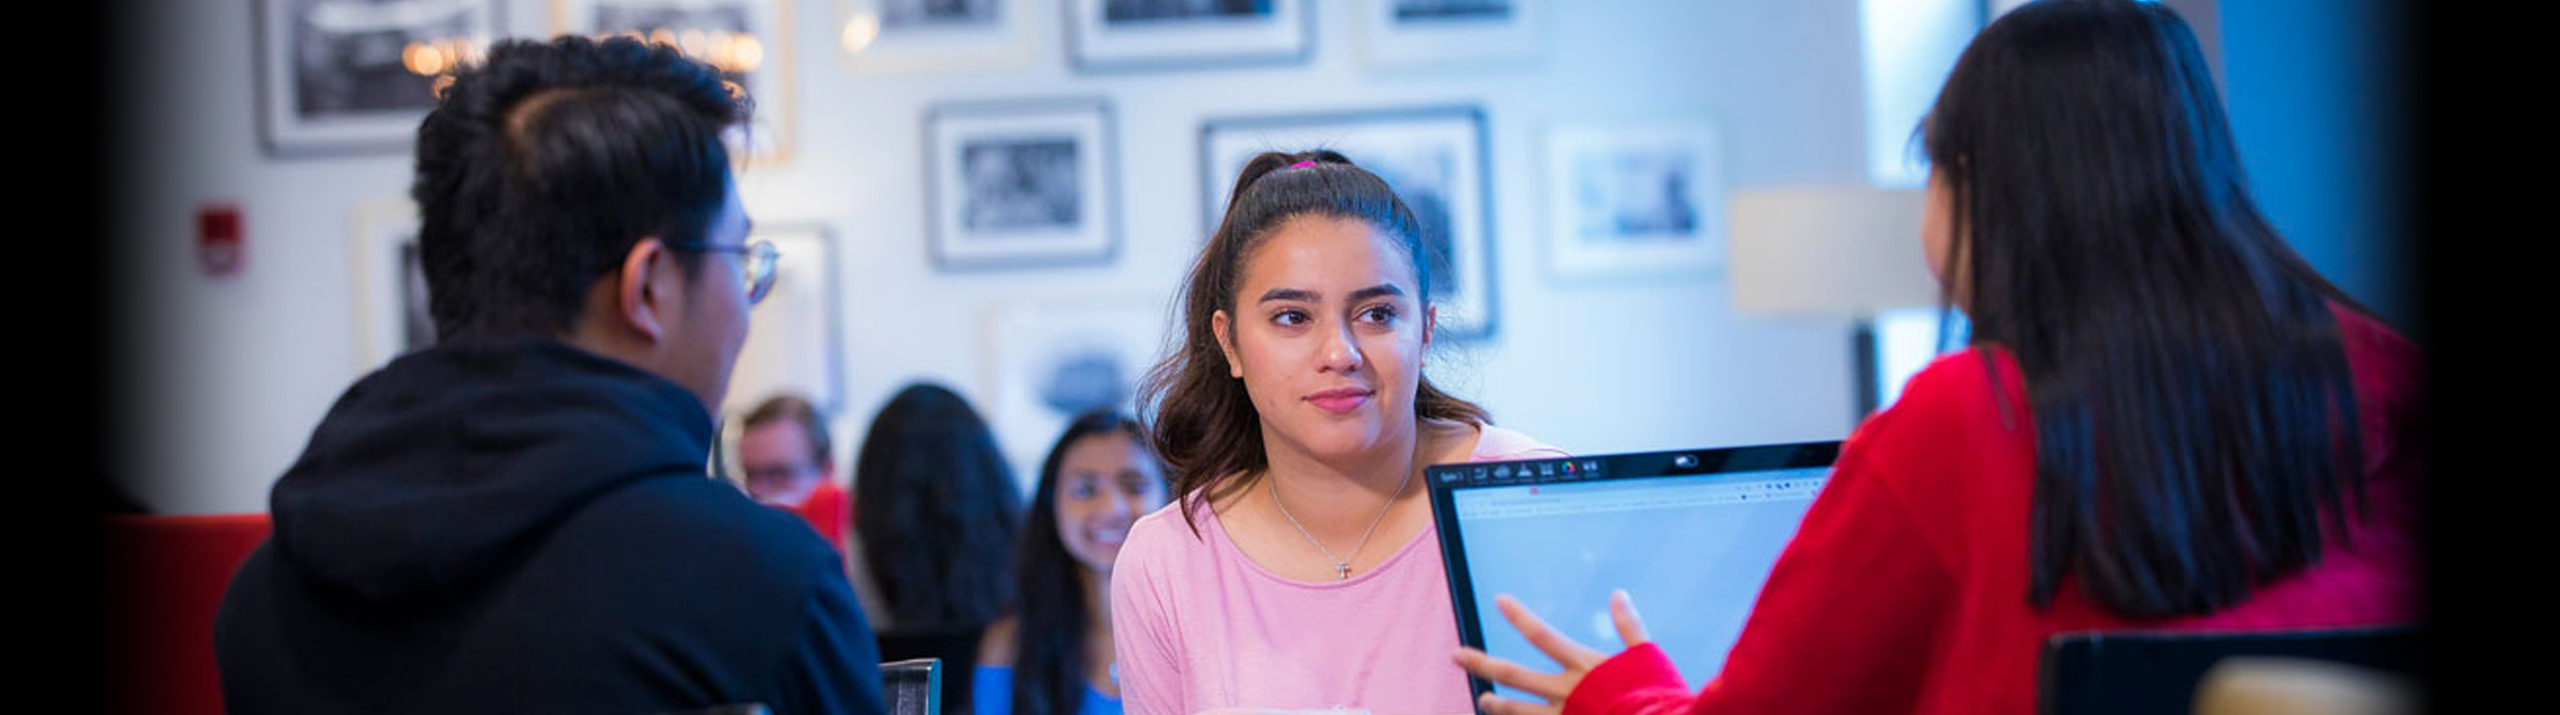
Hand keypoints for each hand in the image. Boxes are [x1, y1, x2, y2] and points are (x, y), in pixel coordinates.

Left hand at [1451, 590, 1651, 714]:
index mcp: (1584, 667)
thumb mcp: (1646, 656)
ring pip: (1517, 711)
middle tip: (1457, 655)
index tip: (1500, 600)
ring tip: (1482, 698)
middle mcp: (1567, 693)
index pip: (1543, 636)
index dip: (1520, 616)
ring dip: (1496, 705)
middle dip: (1483, 664)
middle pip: (1514, 676)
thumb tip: (1619, 594)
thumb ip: (1629, 626)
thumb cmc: (1657, 695)